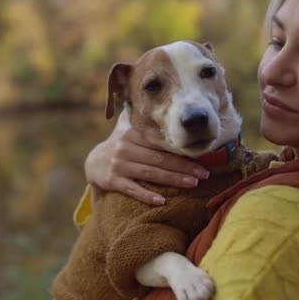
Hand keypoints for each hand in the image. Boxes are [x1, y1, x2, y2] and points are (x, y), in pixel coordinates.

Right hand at [85, 109, 209, 204]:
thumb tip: (162, 98)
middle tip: (204, 173)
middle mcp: (124, 148)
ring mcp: (119, 165)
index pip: (161, 142)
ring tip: (192, 183)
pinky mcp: (113, 181)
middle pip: (159, 159)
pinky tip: (161, 201)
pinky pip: (132, 189)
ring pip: (150, 173)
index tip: (201, 154)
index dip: (181, 149)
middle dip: (184, 166)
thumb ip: (142, 117)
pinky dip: (146, 195)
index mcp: (132, 133)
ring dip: (173, 179)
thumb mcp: (127, 128)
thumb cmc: (120, 144)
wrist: (94, 163)